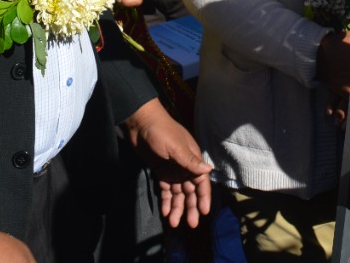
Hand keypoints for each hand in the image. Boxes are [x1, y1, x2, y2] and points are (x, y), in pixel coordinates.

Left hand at [123, 99, 211, 227]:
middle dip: (191, 207)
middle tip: (190, 224)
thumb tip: (209, 170)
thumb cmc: (162, 132)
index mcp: (193, 160)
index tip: (203, 212)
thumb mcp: (176, 146)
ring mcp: (173, 171)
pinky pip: (166, 191)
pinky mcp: (161, 173)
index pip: (201, 182)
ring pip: (178, 194)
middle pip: (191, 191)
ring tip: (174, 223)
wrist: (141, 124)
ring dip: (178, 208)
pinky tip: (166, 212)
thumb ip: (190, 160)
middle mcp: (185, 168)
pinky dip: (167, 201)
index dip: (203, 197)